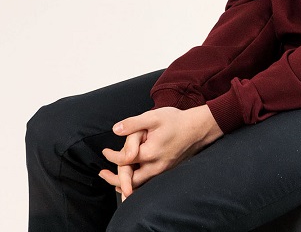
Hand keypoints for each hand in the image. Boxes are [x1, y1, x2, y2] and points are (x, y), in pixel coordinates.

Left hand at [99, 105, 223, 197]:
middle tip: (102, 175)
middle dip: (114, 179)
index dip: (111, 156)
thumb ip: (133, 124)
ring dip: (125, 183)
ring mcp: (163, 170)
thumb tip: (115, 130)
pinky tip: (132, 179)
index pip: (124, 160)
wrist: (198, 128)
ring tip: (113, 181)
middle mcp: (156, 166)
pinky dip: (137, 183)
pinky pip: (149, 182)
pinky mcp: (168, 170)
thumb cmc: (176, 120)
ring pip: (140, 184)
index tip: (105, 152)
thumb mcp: (153, 117)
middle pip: (130, 180)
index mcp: (150, 152)